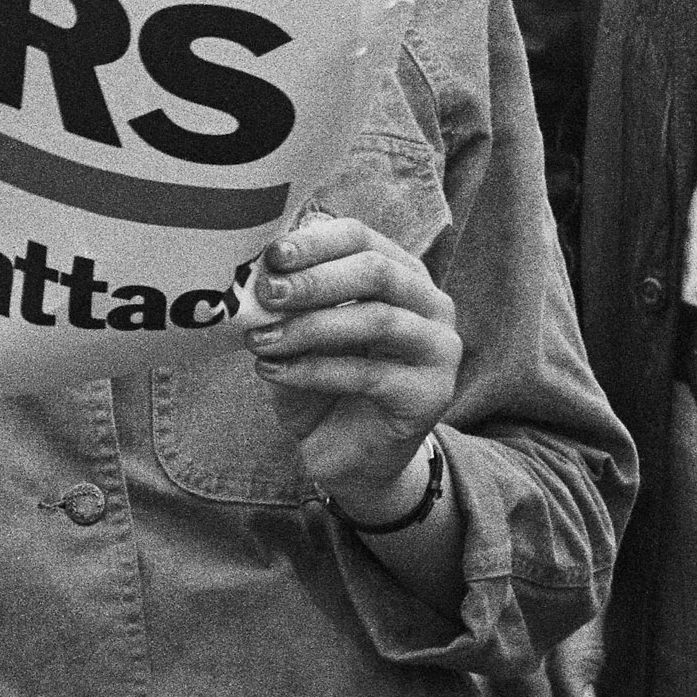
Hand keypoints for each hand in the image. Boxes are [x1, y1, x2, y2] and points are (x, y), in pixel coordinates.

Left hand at [244, 213, 459, 522]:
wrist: (350, 458)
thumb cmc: (325, 386)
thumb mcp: (301, 336)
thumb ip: (290, 303)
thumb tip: (258, 271)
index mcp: (400, 274)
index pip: (362, 238)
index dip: (316, 242)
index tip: (272, 255)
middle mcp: (430, 303)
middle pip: (378, 272)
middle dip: (316, 280)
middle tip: (268, 292)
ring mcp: (438, 348)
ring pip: (377, 320)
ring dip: (311, 327)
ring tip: (261, 340)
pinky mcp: (430, 394)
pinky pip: (370, 374)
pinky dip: (315, 370)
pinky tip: (273, 372)